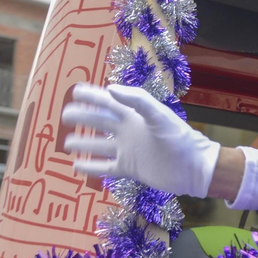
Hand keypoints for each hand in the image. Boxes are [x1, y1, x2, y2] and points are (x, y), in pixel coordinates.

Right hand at [62, 83, 219, 197]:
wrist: (194, 168)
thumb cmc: (180, 139)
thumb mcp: (160, 116)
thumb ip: (138, 100)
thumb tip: (110, 88)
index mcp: (136, 116)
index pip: (109, 102)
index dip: (92, 96)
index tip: (74, 91)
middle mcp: (129, 132)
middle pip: (100, 122)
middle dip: (83, 118)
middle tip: (64, 116)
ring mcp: (128, 150)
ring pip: (99, 146)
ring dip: (83, 144)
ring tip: (66, 143)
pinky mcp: (130, 168)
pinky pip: (105, 167)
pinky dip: (91, 167)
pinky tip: (76, 166)